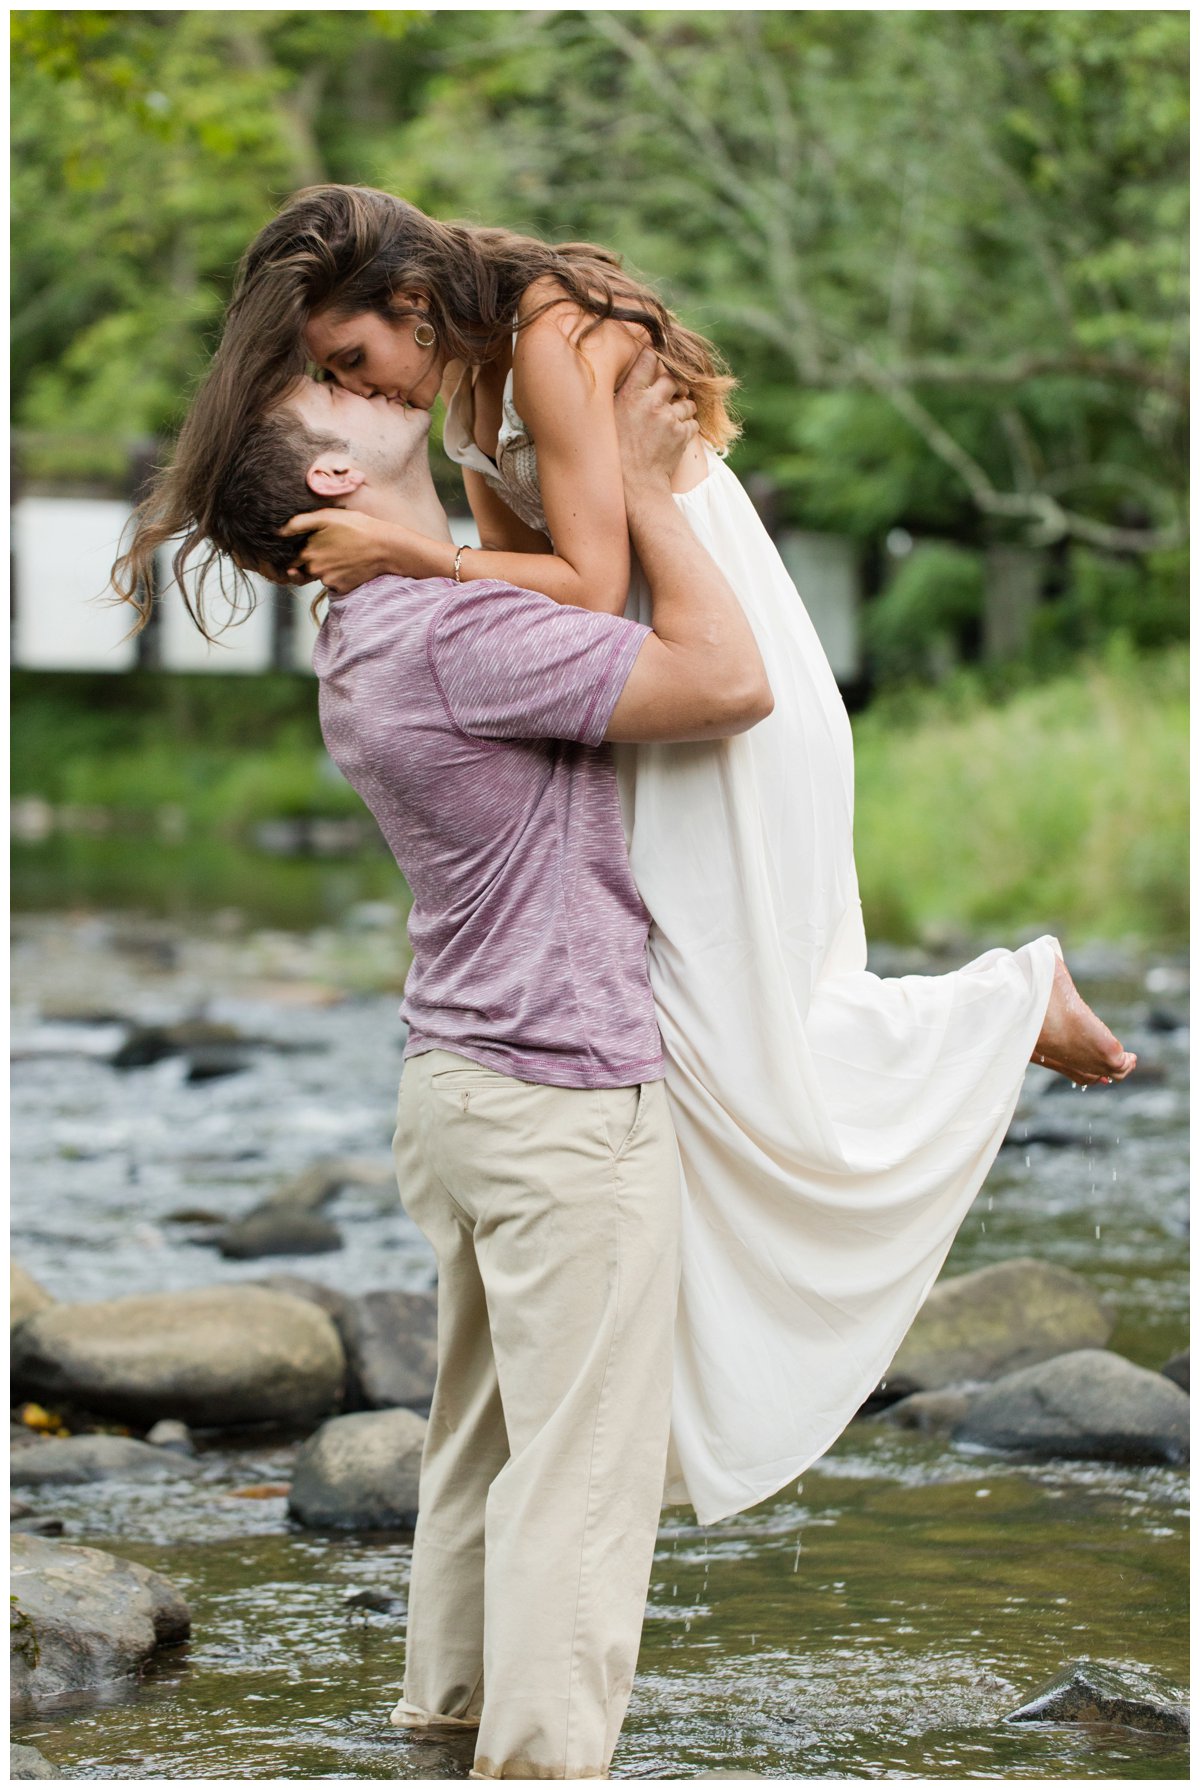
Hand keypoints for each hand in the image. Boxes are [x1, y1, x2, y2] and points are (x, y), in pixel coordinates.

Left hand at [278, 509, 395, 593]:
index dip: (295, 551)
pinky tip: (349, 563)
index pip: (290, 558)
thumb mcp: (325, 516)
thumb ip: (298, 523)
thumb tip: (278, 533)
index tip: (307, 545)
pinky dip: (338, 576)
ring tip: (342, 553)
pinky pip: (333, 584)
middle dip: (310, 561)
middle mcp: (315, 571)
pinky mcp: (342, 589)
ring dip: (325, 568)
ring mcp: (328, 582)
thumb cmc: (355, 527)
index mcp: (307, 553)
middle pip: (303, 569)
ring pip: (319, 577)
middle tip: (330, 548)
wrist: (385, 547)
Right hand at [613, 347, 697, 494]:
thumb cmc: (617, 454)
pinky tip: (674, 436)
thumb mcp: (611, 419)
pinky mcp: (682, 434)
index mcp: (630, 396)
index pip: (647, 360)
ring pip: (686, 402)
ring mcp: (669, 418)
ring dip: (682, 408)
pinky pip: (692, 422)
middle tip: (671, 393)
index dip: (654, 356)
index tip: (656, 358)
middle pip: (672, 379)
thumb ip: (624, 397)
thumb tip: (633, 380)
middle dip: (674, 385)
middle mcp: (651, 403)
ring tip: (670, 421)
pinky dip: (687, 427)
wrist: (635, 486)